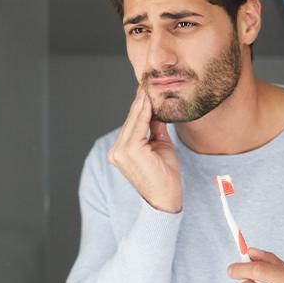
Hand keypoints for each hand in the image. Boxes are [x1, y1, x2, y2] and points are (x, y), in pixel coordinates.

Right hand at [107, 86, 181, 212]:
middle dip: (141, 101)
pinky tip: (150, 100)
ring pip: (134, 120)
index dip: (140, 106)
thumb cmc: (164, 177)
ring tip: (149, 88)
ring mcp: (121, 151)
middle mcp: (117, 151)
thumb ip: (155, 130)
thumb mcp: (161, 147)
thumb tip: (157, 112)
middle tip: (148, 83)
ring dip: (143, 103)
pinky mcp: (129, 151)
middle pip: (131, 120)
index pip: (131, 124)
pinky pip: (138, 125)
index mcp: (121, 151)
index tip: (147, 91)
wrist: (166, 199)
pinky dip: (145, 112)